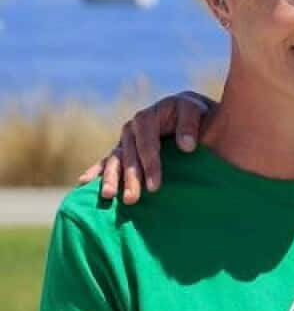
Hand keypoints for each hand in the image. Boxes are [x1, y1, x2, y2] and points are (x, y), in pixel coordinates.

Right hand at [78, 91, 214, 204]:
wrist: (185, 112)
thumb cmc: (192, 113)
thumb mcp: (192, 111)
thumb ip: (189, 125)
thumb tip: (186, 146)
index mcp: (147, 118)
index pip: (147, 142)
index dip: (150, 164)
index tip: (155, 187)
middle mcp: (131, 129)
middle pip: (129, 155)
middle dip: (130, 178)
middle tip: (132, 200)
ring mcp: (125, 141)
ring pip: (115, 160)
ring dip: (111, 178)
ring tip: (108, 196)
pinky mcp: (123, 150)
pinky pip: (107, 161)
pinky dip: (96, 171)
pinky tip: (84, 183)